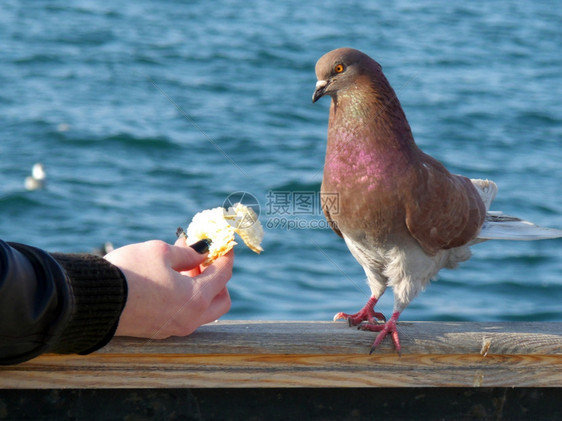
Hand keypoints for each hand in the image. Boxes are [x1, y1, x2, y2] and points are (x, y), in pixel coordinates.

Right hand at [105, 238, 232, 338]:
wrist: (92, 301)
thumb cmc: (129, 272)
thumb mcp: (161, 252)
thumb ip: (187, 252)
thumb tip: (201, 251)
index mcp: (197, 298)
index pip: (224, 275)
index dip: (226, 255)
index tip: (223, 243)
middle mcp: (190, 319)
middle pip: (221, 299)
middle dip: (218, 277)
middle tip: (202, 258)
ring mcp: (174, 328)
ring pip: (203, 309)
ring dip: (201, 287)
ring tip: (183, 264)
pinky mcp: (158, 331)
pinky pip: (184, 314)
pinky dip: (186, 297)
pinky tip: (170, 280)